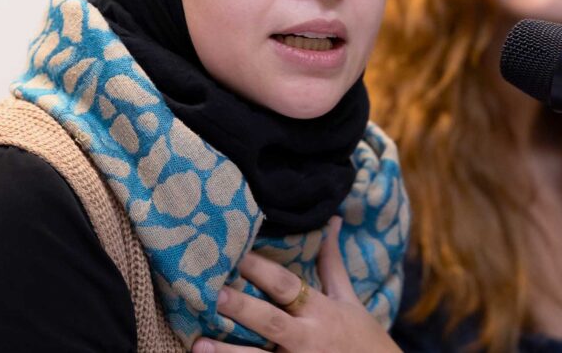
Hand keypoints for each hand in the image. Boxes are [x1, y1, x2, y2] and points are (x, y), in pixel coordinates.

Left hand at [191, 216, 399, 352]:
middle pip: (271, 321)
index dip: (262, 270)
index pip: (287, 286)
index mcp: (321, 311)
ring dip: (228, 351)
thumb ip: (332, 263)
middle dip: (242, 308)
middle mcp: (308, 339)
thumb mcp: (348, 299)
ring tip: (199, 344)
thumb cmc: (362, 337)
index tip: (236, 254)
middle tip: (214, 294)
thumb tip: (332, 221)